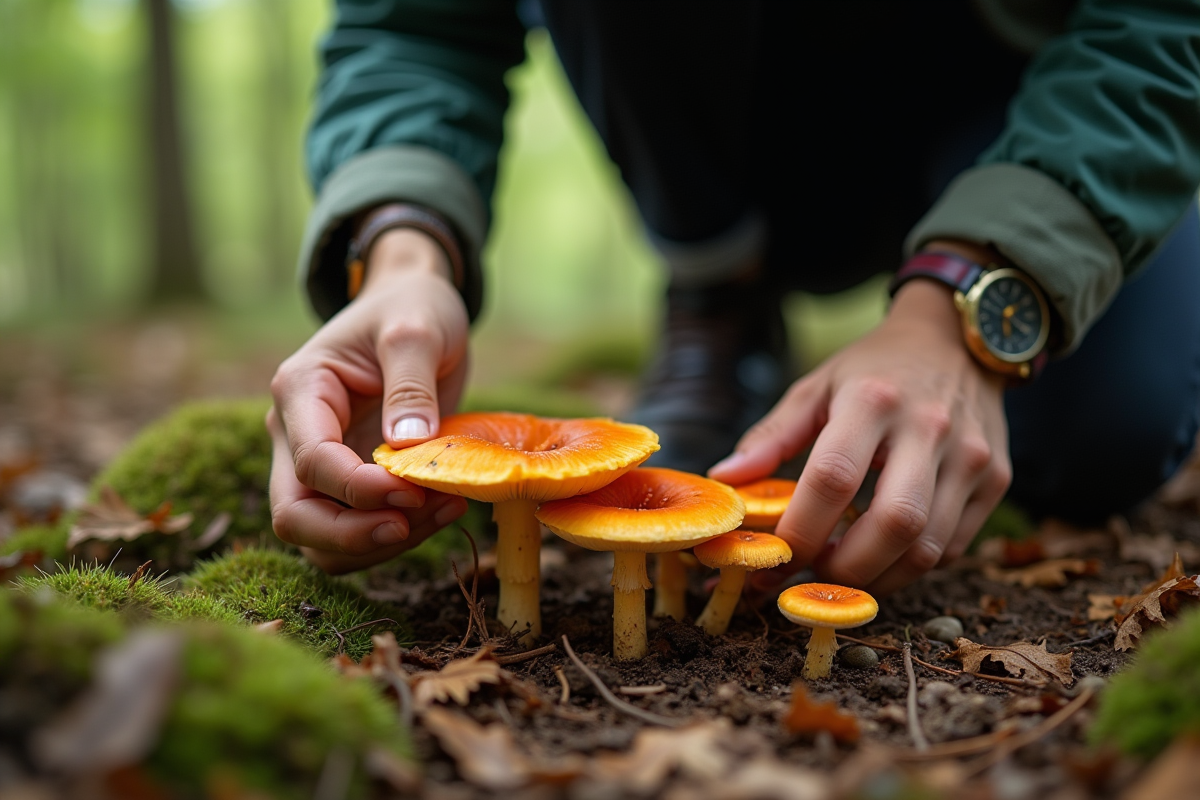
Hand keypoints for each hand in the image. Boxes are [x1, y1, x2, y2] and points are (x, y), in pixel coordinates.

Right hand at [268, 228, 470, 573]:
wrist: (415, 305)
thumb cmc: (412, 308)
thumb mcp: (417, 329)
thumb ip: (411, 383)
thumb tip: (407, 446)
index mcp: (301, 390)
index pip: (312, 463)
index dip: (360, 490)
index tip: (414, 491)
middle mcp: (294, 433)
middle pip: (296, 516)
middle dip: (354, 535)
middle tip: (414, 523)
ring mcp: (317, 462)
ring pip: (322, 538)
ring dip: (378, 543)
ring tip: (444, 510)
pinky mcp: (348, 481)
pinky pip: (356, 529)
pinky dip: (395, 535)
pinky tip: (443, 507)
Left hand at [710, 275, 1010, 595]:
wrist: (956, 341)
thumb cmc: (873, 370)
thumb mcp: (815, 387)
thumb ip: (771, 436)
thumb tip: (724, 481)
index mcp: (873, 400)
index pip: (833, 480)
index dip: (800, 530)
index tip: (774, 559)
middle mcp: (930, 428)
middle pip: (893, 525)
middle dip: (845, 569)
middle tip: (811, 576)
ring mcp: (972, 456)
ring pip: (928, 548)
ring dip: (877, 577)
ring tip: (842, 570)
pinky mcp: (997, 479)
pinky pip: (953, 547)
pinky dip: (911, 565)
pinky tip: (882, 554)